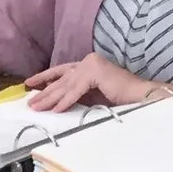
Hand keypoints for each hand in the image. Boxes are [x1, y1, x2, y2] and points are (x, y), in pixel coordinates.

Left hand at [23, 54, 158, 113]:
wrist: (142, 99)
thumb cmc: (120, 100)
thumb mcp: (92, 97)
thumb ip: (76, 95)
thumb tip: (55, 102)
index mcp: (88, 65)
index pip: (62, 71)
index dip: (45, 78)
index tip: (30, 85)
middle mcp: (88, 61)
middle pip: (61, 79)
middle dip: (44, 92)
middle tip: (30, 102)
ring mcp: (92, 64)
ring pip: (66, 84)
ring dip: (50, 98)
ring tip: (37, 107)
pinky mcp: (96, 72)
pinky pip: (76, 90)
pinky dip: (65, 101)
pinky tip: (55, 110)